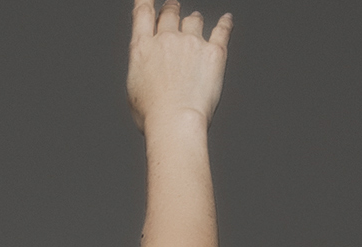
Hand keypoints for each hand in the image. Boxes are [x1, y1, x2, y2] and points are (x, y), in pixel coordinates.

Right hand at [128, 0, 231, 129]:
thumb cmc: (152, 113)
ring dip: (193, 18)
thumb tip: (150, 62)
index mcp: (142, 48)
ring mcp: (192, 43)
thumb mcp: (134, 86)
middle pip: (170, 12)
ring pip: (194, 19)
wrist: (175, 120)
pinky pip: (221, 30)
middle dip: (171, 8)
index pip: (142, 13)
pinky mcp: (214, 51)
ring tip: (194, 19)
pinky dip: (225, 23)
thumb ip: (142, 65)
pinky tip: (227, 19)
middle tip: (173, 6)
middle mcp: (167, 39)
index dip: (145, 0)